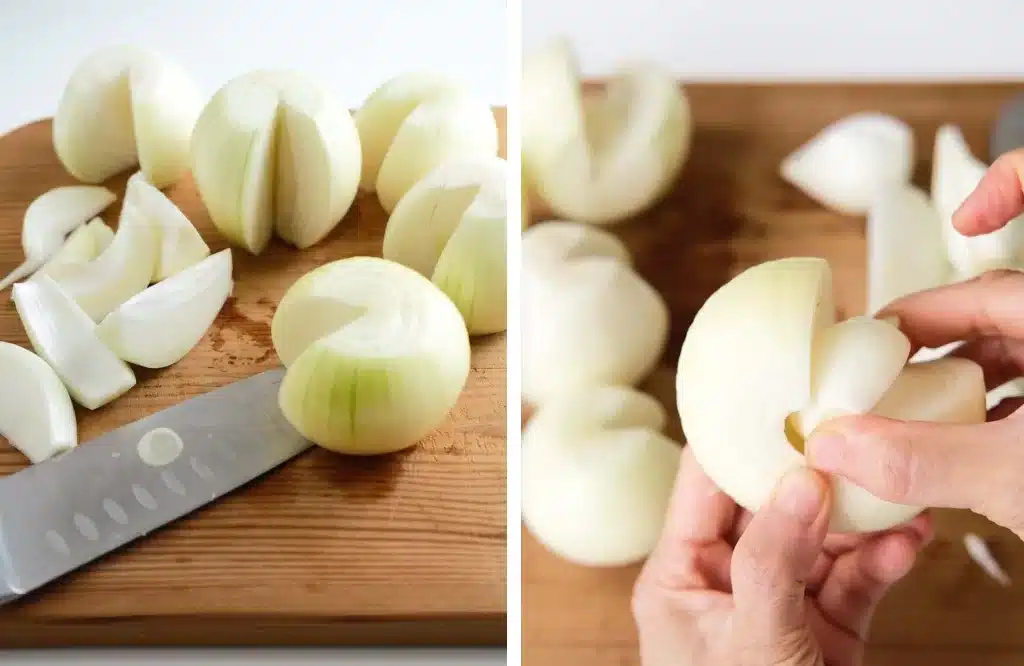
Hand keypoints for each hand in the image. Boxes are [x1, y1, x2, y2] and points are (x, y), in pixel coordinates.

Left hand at [632, 449, 931, 665]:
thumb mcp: (751, 641)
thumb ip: (772, 559)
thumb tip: (797, 480)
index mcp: (678, 575)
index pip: (701, 486)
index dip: (735, 438)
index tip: (777, 397)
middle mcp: (725, 580)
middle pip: (768, 505)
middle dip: (815, 477)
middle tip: (855, 440)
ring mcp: (777, 604)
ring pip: (820, 541)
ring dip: (860, 520)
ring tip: (895, 494)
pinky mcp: (824, 630)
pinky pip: (852, 582)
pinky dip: (881, 563)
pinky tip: (909, 543)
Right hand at [805, 148, 1023, 537]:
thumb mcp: (1014, 477)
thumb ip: (916, 458)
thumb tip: (832, 444)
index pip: (994, 281)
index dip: (966, 241)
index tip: (917, 272)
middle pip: (999, 315)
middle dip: (935, 337)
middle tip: (880, 365)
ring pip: (1021, 358)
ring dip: (963, 379)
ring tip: (915, 408)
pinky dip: (996, 413)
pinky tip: (966, 445)